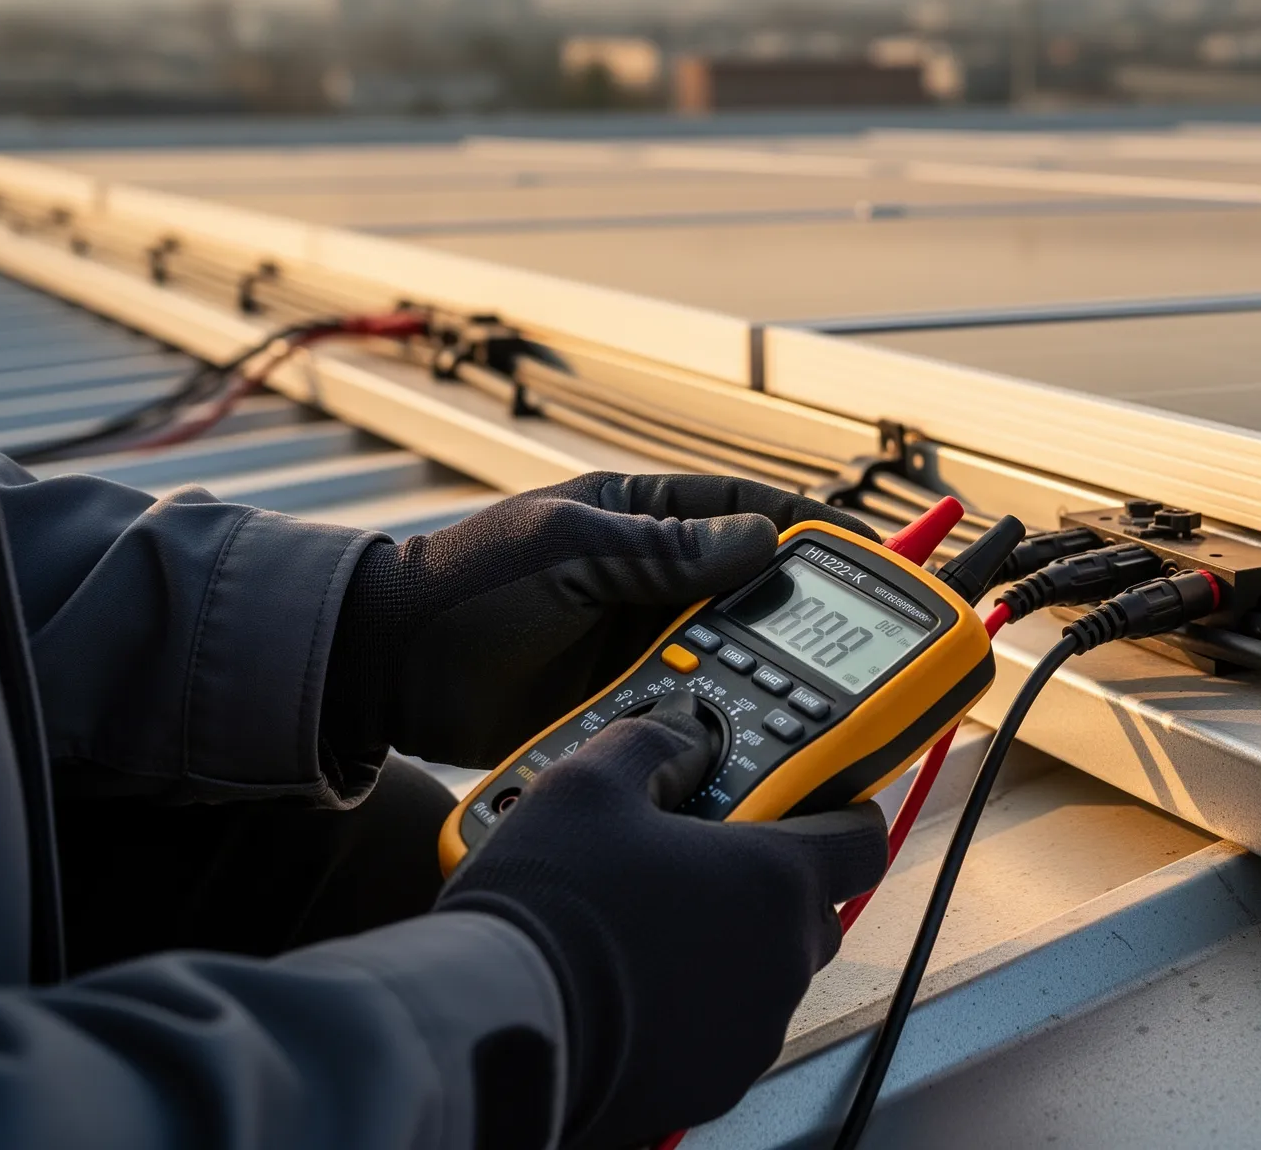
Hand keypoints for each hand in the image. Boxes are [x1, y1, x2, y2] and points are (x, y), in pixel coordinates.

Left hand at [322, 472, 870, 769]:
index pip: (754, 514)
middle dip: (816, 619)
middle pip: (764, 594)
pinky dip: (731, 724)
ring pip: (742, 656)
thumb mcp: (564, 549)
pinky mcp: (632, 701)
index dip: (819, 535)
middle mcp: (658, 580)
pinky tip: (764, 745)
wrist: (385, 672)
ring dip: (777, 679)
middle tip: (870, 648)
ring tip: (824, 703)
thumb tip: (761, 543)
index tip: (875, 559)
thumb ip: (658, 549)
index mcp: (646, 518)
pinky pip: (700, 708)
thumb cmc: (462, 585)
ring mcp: (647, 642)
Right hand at [436, 697, 887, 1148]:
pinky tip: (637, 985)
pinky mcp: (713, 1084)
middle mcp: (782, 959)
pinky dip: (697, 1007)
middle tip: (702, 865)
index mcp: (776, 879)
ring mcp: (753, 1030)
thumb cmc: (553, 904)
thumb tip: (677, 735)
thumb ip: (653, 746)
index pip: (862, 841)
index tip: (817, 805)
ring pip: (768, 975)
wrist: (499, 1022)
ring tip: (652, 926)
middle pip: (812, 911)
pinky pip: (725, 1032)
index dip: (843, 815)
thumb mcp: (589, 783)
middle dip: (770, 886)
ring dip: (731, 948)